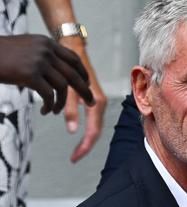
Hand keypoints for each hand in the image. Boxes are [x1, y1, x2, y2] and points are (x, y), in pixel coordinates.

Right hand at [0, 33, 92, 112]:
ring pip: (63, 87)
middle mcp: (45, 50)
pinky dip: (50, 106)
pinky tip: (45, 111)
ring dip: (61, 103)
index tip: (87, 85)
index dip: (83, 73)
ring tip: (55, 111)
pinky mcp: (31, 74)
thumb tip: (57, 75)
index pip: (73, 58)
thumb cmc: (3, 56)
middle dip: (85, 91)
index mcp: (46, 42)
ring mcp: (39, 61)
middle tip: (91, 103)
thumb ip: (42, 58)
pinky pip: (49, 95)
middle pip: (74, 73)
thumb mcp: (26, 50)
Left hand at [60, 36, 106, 161]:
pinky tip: (76, 133)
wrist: (73, 48)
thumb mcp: (67, 89)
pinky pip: (91, 120)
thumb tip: (71, 131)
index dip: (84, 147)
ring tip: (76, 150)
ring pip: (94, 127)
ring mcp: (96, 102)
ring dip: (85, 139)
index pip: (93, 132)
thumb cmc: (69, 66)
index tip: (75, 158)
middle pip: (95, 132)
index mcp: (96, 103)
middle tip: (74, 158)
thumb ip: (70, 110)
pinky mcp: (92, 99)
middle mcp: (99, 104)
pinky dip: (85, 129)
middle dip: (85, 146)